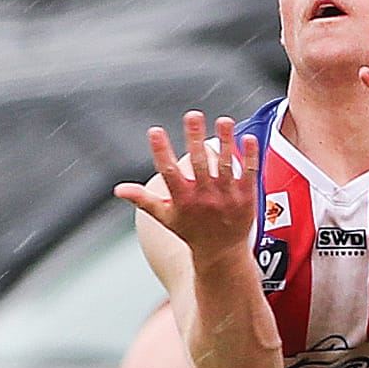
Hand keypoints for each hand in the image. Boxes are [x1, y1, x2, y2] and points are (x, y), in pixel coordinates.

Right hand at [116, 112, 258, 263]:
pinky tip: (247, 137)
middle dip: (195, 138)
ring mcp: (227, 196)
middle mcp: (204, 196)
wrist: (222, 253)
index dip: (160, 150)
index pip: (168, 172)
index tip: (154, 130)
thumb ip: (143, 199)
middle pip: (199, 163)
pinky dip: (249, 155)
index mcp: (183, 199)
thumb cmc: (191, 232)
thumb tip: (118, 189)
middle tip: (192, 115)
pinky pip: (249, 172)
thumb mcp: (165, 217)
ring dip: (225, 141)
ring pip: (227, 164)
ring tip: (223, 121)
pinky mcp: (246, 196)